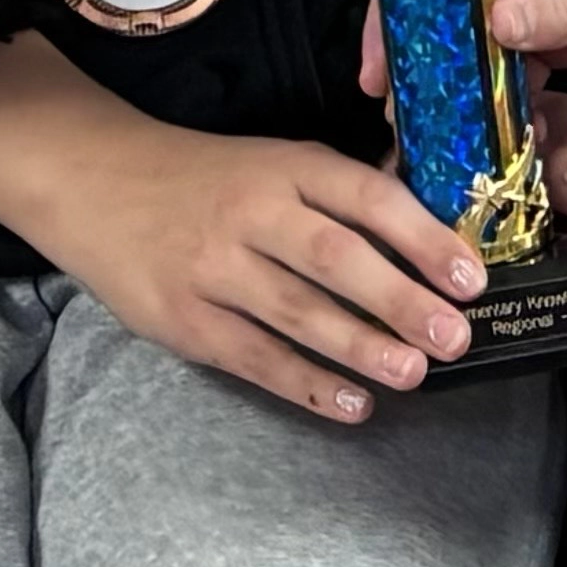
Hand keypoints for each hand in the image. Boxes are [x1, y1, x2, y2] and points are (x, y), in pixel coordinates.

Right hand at [0, 35, 485, 424]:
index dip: (423, 237)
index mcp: (286, 166)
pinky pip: (254, 357)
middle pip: (337, 257)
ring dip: (361, 347)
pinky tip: (351, 405)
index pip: (366, 197)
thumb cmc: (207, 178)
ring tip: (414, 374)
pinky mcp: (184, 319)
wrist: (95, 182)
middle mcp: (251, 212)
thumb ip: (340, 196)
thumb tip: (433, 233)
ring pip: (298, 312)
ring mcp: (213, 267)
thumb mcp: (273, 161)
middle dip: (402, 300)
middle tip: (455, 336)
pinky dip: (306, 384)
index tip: (471, 277)